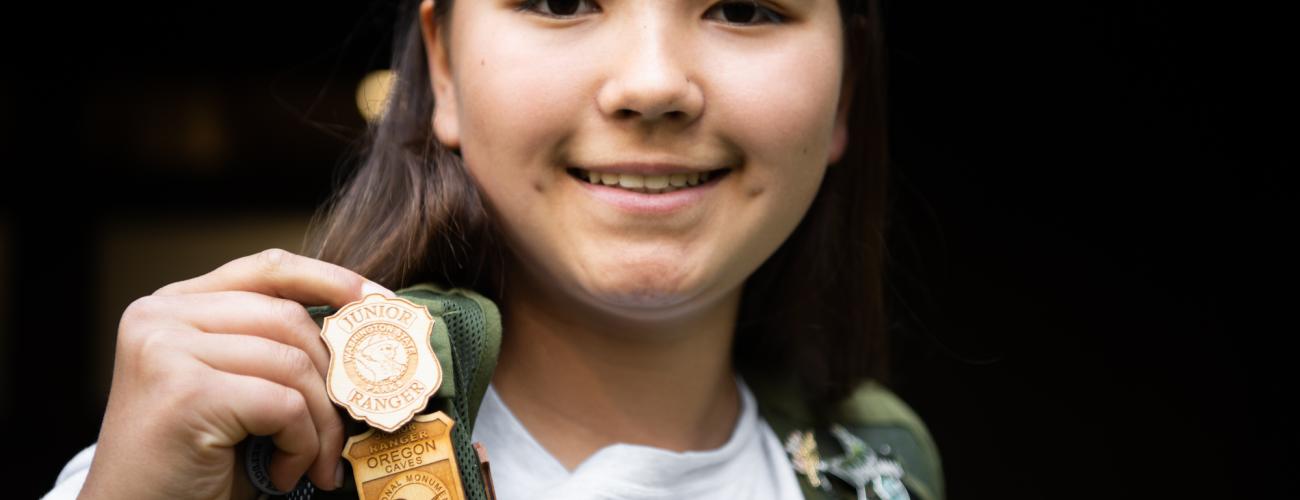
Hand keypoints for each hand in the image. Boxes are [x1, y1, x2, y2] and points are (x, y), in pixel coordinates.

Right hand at [80, 249, 393, 498]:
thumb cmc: (194, 462)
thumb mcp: (235, 389)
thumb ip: (273, 348)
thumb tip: (363, 333)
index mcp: (173, 305)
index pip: (268, 268)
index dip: (331, 279)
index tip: (381, 301)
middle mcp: (161, 317)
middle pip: (289, 319)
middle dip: (332, 379)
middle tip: (346, 429)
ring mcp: (167, 350)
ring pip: (292, 363)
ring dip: (320, 423)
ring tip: (313, 464)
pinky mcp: (185, 392)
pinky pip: (283, 404)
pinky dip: (302, 444)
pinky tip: (284, 473)